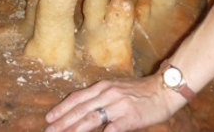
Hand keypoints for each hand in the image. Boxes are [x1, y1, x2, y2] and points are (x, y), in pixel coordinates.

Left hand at [45, 74, 182, 131]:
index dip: (62, 108)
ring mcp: (118, 106)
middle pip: (80, 109)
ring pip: (90, 119)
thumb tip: (83, 110)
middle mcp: (108, 94)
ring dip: (74, 129)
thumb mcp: (117, 88)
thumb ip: (101, 98)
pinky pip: (110, 130)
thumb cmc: (141, 91)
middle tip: (49, 130)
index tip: (49, 117)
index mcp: (103, 86)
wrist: (165, 90)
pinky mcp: (129, 118)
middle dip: (62, 121)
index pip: (77, 98)